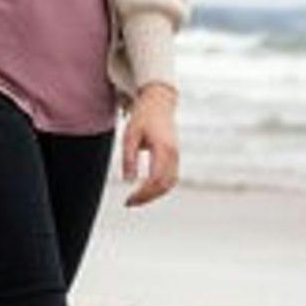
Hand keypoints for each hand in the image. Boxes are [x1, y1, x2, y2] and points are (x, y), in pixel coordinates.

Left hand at [120, 84, 178, 206]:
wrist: (159, 102)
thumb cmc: (143, 117)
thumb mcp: (130, 135)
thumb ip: (129, 158)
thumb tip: (128, 181)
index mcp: (163, 149)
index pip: (155, 180)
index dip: (143, 194)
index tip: (128, 200)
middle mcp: (174, 154)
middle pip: (164, 186)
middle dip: (147, 198)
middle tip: (130, 202)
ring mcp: (177, 155)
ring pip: (170, 184)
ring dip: (155, 194)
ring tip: (137, 199)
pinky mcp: (176, 156)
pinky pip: (171, 178)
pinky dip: (160, 187)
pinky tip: (146, 190)